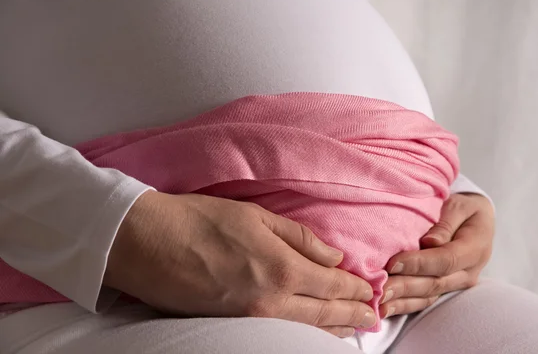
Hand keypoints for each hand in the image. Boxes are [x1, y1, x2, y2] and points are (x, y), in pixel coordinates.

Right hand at [104, 191, 375, 337]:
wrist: (148, 243)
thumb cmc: (199, 221)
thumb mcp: (256, 216)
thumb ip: (299, 237)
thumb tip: (332, 256)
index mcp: (281, 268)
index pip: (333, 285)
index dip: (356, 289)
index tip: (371, 290)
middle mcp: (271, 301)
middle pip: (325, 313)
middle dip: (353, 315)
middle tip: (373, 317)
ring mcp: (251, 319)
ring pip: (305, 330)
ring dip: (334, 330)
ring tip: (353, 330)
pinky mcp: (231, 326)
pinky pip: (280, 335)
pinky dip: (304, 334)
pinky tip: (311, 332)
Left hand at [379, 193, 494, 317]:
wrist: (477, 220)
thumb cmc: (466, 208)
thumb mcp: (460, 206)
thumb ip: (446, 223)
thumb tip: (430, 242)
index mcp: (475, 248)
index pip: (445, 260)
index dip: (419, 263)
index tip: (394, 263)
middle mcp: (468, 272)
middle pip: (434, 283)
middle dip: (405, 287)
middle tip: (380, 290)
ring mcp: (457, 284)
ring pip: (428, 296)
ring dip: (402, 302)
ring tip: (379, 304)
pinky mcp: (445, 289)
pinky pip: (424, 300)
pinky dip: (404, 305)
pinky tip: (385, 309)